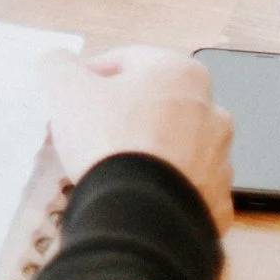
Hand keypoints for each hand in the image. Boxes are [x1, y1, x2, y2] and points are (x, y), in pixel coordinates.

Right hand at [41, 45, 233, 234]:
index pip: (127, 61)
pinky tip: (135, 196)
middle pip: (153, 105)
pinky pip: (183, 188)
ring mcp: (219, 161)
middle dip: (120, 116)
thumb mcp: (67, 87)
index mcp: (181, 72)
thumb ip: (59, 64)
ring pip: (172, 148)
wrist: (144, 218)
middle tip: (87, 136)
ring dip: (144, 153)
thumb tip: (60, 63)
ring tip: (110, 171)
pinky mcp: (218, 204)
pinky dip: (161, 190)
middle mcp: (211, 112)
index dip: (91, 79)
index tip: (71, 101)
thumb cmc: (111, 140)